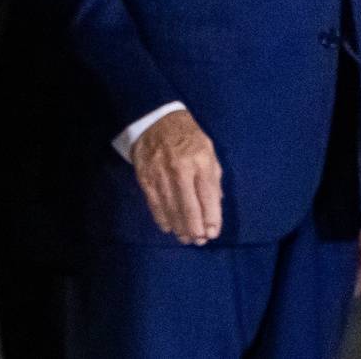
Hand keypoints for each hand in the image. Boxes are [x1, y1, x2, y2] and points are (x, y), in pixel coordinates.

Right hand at [131, 110, 222, 244]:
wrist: (154, 120)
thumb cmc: (187, 136)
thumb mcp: (208, 150)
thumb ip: (213, 177)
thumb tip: (215, 205)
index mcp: (200, 161)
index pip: (208, 197)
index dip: (212, 219)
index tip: (213, 234)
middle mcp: (180, 170)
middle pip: (189, 208)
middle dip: (196, 229)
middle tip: (199, 241)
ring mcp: (160, 175)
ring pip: (171, 210)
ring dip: (180, 228)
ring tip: (186, 238)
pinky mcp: (145, 179)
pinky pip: (154, 205)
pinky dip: (162, 219)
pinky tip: (169, 228)